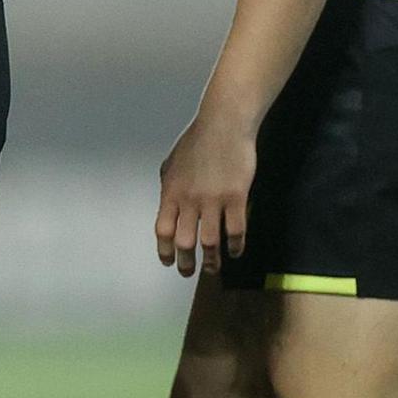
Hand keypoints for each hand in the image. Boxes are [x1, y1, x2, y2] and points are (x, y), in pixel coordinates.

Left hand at [154, 113, 257, 277]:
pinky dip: (235, 246)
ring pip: (210, 242)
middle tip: (189, 272)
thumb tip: (166, 204)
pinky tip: (235, 251)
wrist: (223, 124)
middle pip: (184, 242)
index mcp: (171, 192)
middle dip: (186, 263)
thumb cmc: (197, 141)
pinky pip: (235, 231)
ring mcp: (213, 200)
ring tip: (213, 268)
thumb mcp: (172, 162)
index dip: (164, 250)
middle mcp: (189, 200)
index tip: (168, 261)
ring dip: (212, 261)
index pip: (162, 230)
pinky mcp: (235, 197)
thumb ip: (168, 185)